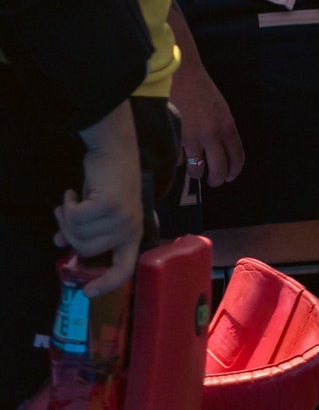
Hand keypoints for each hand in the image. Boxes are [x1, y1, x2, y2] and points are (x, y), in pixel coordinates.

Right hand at [55, 105, 142, 296]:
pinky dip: (68, 204)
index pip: (125, 268)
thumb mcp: (98, 210)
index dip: (107, 283)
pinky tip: (74, 191)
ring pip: (79, 233)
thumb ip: (84, 229)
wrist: (115, 151)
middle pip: (86, 249)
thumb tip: (60, 242)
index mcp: (132, 233)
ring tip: (71, 200)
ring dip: (67, 216)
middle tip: (67, 212)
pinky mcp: (111, 205)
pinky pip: (75, 217)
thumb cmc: (108, 181)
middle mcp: (131, 228)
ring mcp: (123, 218)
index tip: (87, 293)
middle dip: (70, 231)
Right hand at [170, 55, 244, 188]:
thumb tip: (218, 153)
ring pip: (196, 169)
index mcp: (227, 127)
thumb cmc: (202, 90)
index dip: (234, 170)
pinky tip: (179, 157)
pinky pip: (177, 160)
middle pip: (218, 169)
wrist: (180, 75)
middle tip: (214, 181)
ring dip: (197, 173)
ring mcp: (191, 139)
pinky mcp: (173, 138)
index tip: (231, 176)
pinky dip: (178, 161)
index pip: (236, 157)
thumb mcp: (221, 110)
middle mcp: (211, 135)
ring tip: (196, 172)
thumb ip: (222, 131)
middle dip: (217, 179)